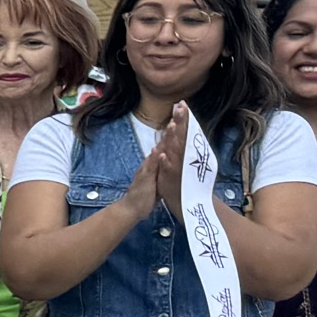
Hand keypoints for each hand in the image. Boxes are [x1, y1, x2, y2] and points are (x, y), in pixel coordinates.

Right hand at [124, 101, 191, 223]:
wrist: (132, 207)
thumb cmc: (147, 193)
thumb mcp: (159, 176)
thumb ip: (163, 164)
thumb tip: (168, 154)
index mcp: (158, 160)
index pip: (168, 140)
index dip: (176, 127)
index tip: (184, 113)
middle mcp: (152, 161)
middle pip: (164, 140)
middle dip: (172, 125)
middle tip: (180, 109)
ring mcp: (147, 168)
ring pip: (158, 150)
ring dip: (164, 138)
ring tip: (171, 125)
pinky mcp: (144, 178)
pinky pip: (150, 168)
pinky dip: (154, 159)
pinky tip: (158, 151)